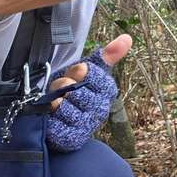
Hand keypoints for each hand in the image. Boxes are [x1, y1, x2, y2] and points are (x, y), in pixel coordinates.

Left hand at [46, 34, 130, 151]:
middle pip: (74, 90)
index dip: (77, 71)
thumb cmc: (74, 91)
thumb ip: (106, 55)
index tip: (74, 73)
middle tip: (61, 90)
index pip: (89, 72)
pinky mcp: (72, 138)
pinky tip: (52, 117)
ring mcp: (87, 126)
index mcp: (107, 90)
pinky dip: (50, 119)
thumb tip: (127, 38)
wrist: (59, 120)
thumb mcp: (85, 71)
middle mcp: (101, 109)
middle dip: (61, 87)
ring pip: (63, 106)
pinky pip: (56, 124)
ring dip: (53, 103)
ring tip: (55, 104)